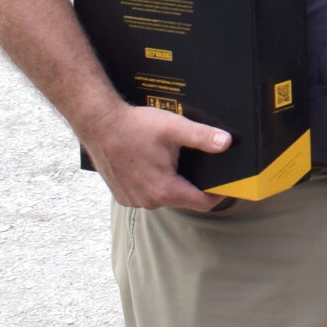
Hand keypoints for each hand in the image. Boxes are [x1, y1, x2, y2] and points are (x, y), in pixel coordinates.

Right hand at [79, 102, 229, 212]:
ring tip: (174, 161)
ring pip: (165, 197)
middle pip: (184, 199)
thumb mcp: (175, 128)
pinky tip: (154, 164)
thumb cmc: (134, 126)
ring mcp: (133, 199)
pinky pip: (147, 194)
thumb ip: (203, 137)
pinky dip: (154, 183)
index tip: (227, 183)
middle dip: (195, 184)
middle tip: (199, 164)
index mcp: (164, 190)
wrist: (99, 124)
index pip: (203, 203)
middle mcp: (148, 201)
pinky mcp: (122, 195)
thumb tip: (226, 142)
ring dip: (173, 183)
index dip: (219, 193)